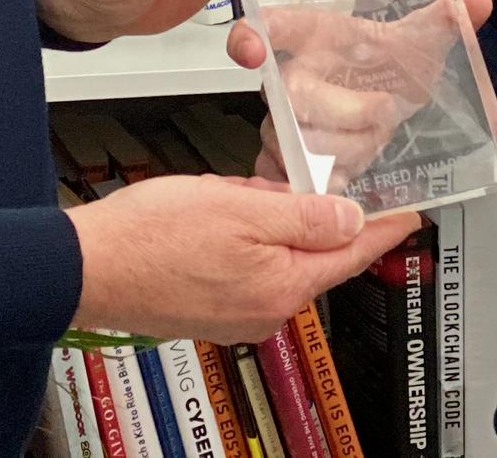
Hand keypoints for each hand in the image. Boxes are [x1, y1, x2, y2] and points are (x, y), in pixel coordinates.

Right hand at [67, 174, 419, 342]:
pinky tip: (214, 216)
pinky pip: (249, 266)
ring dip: (268, 222)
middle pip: (313, 253)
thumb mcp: (238, 206)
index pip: (351, 253)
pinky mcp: (212, 309)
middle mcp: (265, 310)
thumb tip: (351, 221)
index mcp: (281, 285)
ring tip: (232, 196)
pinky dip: (243, 238)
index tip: (409, 213)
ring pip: (278, 256)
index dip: (384, 227)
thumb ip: (302, 215)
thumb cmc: (150, 237)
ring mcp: (237, 314)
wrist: (87, 267)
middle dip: (306, 213)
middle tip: (287, 182)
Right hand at [231, 0, 494, 187]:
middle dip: (344, 112)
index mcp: (314, 36)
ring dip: (345, 149)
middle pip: (291, 97)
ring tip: (375, 140)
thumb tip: (474, 1)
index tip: (255, 47)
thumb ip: (444, 20)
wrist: (388, 102)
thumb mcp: (417, 42)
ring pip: (296, 142)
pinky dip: (323, 180)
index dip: (252, 36)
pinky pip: (288, 176)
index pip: (271, 26)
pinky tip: (349, 176)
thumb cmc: (391, 67)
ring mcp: (283, 120)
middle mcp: (290, 75)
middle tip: (383, 111)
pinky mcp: (286, 158)